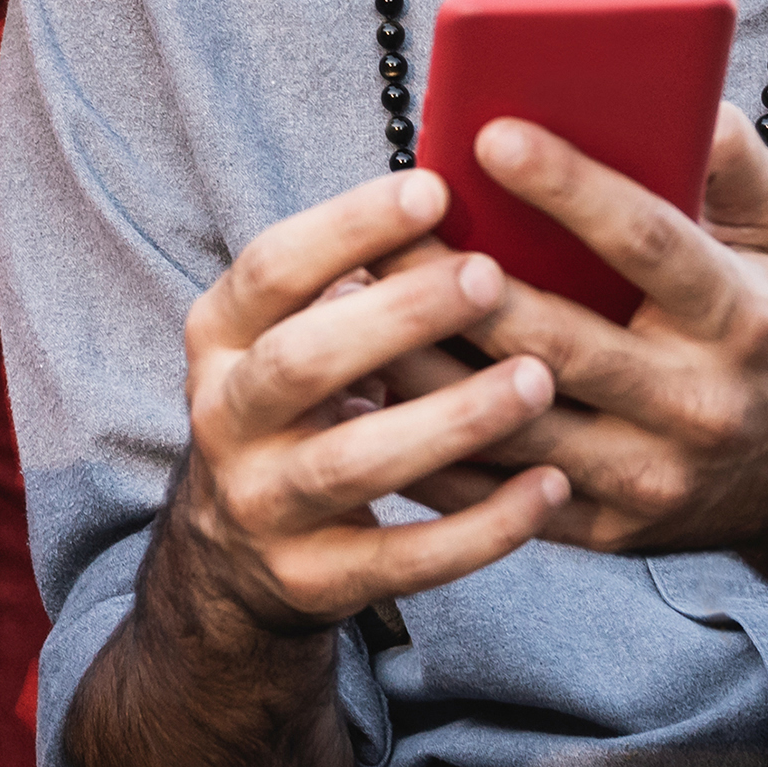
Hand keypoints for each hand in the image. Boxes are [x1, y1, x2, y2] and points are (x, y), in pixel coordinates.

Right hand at [167, 169, 572, 636]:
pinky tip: (548, 488)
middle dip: (399, 317)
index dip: (348, 227)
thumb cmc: (302, 401)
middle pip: (303, 361)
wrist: (236, 553)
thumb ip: (355, 277)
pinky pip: (403, 559)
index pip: (272, 268)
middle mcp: (225, 416)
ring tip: (537, 380)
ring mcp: (263, 503)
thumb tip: (469, 187)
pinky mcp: (313, 579)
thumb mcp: (295, 331)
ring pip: (353, 463)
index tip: (436, 188)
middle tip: (491, 276)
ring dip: (450, 420)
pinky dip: (478, 528)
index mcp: (219, 336)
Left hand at [395, 105, 767, 557]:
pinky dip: (428, 445)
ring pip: (511, 420)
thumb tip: (680, 97)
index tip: (489, 132)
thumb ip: (734, 164)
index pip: (647, 241)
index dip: (569, 186)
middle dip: (459, 284)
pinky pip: (498, 491)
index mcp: (739, 317)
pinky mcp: (608, 528)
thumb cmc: (765, 328)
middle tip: (380, 228)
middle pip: (558, 338)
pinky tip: (368, 394)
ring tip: (351, 307)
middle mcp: (698, 402)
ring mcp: (651, 475)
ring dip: (422, 366)